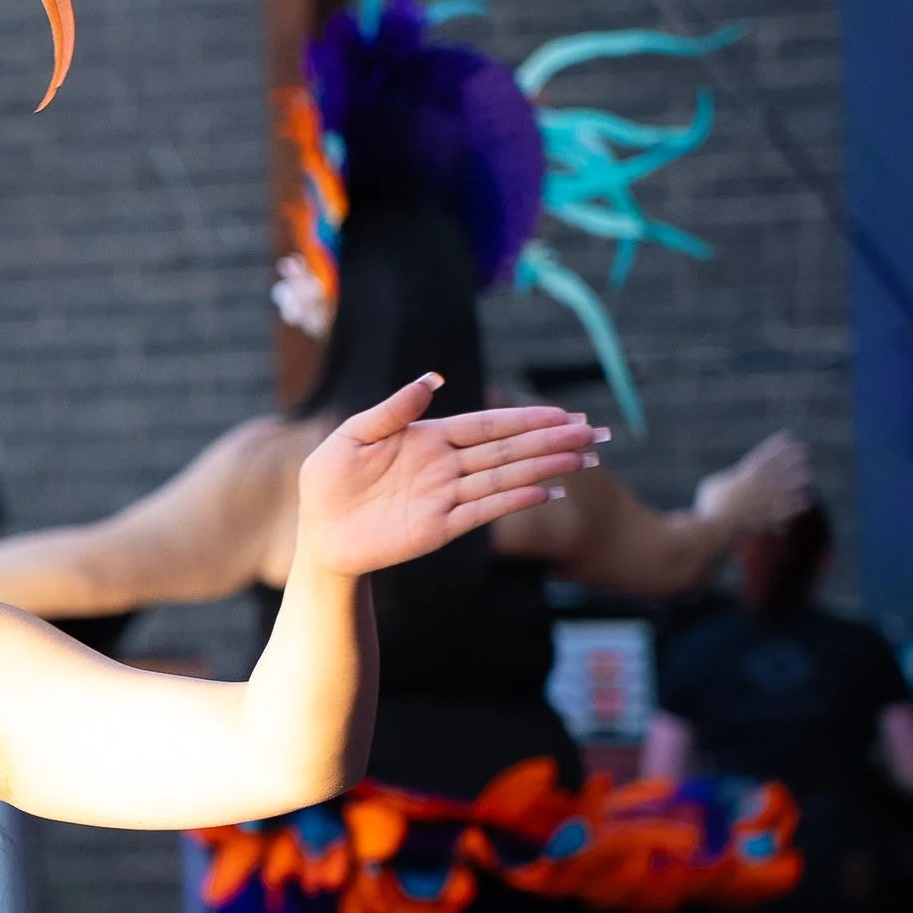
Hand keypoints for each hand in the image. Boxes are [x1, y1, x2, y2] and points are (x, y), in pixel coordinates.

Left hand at [294, 375, 600, 578]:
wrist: (318, 533)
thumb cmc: (329, 482)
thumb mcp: (353, 436)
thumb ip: (393, 410)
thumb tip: (434, 379)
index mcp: (428, 438)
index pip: (487, 425)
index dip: (526, 419)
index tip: (564, 414)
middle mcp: (445, 466)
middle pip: (507, 449)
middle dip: (550, 441)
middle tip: (594, 433)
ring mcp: (445, 497)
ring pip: (503, 478)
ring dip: (543, 469)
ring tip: (583, 460)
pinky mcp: (438, 527)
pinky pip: (482, 511)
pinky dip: (512, 501)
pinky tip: (544, 492)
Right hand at [695, 431, 809, 534]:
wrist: (715, 529)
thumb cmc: (708, 506)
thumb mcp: (711, 486)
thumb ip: (725, 480)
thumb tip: (730, 480)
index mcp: (742, 477)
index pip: (763, 458)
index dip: (776, 446)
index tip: (787, 437)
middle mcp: (757, 488)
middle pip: (777, 470)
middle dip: (791, 459)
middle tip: (804, 450)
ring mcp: (763, 503)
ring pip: (784, 488)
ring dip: (796, 480)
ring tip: (808, 474)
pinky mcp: (766, 519)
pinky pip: (785, 510)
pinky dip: (795, 506)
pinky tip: (806, 501)